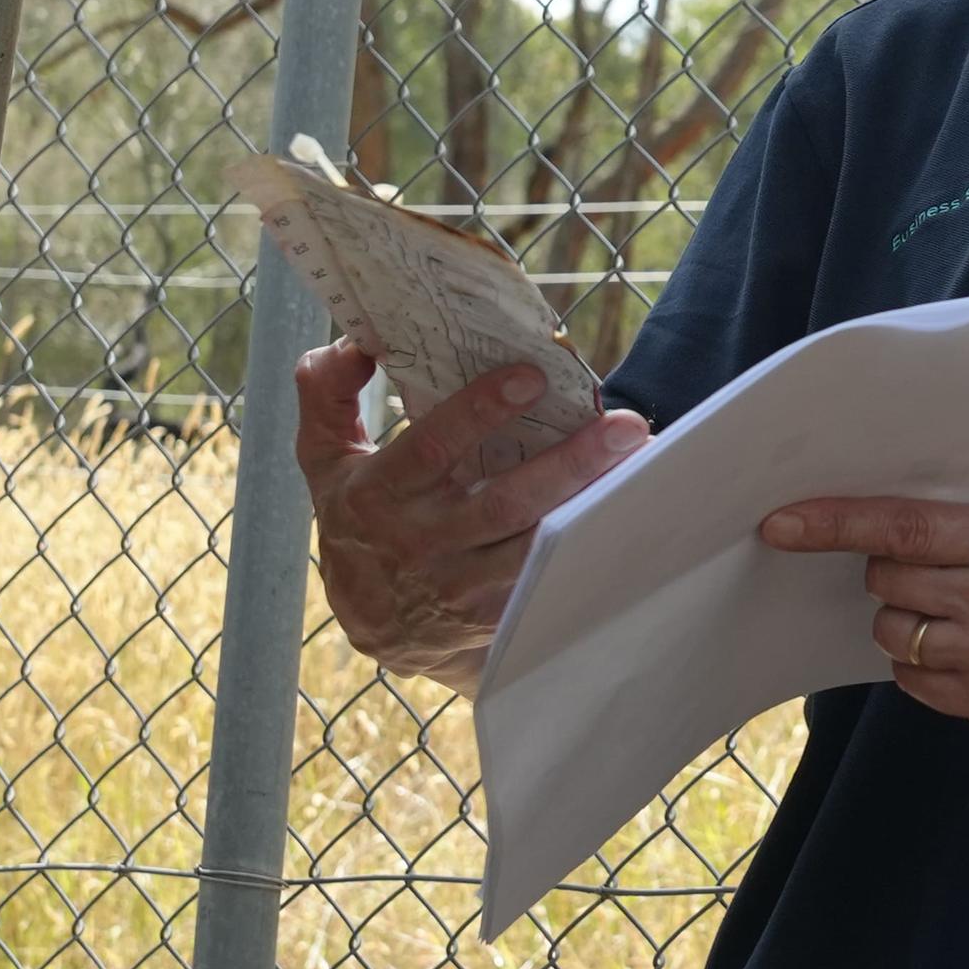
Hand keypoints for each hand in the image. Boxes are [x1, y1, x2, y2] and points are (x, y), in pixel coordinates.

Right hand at [293, 343, 648, 669]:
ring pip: (535, 547)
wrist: (375, 625)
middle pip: (503, 503)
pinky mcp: (497, 617)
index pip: (430, 450)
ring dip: (593, 506)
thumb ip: (326, 395)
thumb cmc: (357, 520)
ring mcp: (462, 587)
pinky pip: (550, 579)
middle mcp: (421, 544)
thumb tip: (351, 343)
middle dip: (570, 464)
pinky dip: (590, 546)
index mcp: (378, 496)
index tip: (530, 376)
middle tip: (626, 425)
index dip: (477, 413)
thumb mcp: (324, 460)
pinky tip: (631, 510)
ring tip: (643, 462)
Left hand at [755, 497, 968, 730]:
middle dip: (893, 572)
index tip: (785, 523)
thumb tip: (886, 534)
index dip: (836, 524)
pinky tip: (964, 648)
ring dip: (906, 619)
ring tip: (953, 611)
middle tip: (928, 569)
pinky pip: (918, 682)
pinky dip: (925, 661)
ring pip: (897, 636)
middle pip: (891, 585)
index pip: (907, 530)